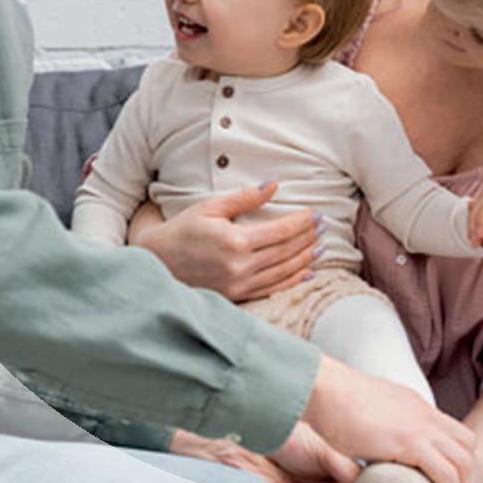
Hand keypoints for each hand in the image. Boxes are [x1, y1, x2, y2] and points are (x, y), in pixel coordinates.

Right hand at [135, 182, 321, 301]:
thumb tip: (273, 185)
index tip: (316, 214)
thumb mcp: (211, 207)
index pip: (281, 231)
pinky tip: (306, 273)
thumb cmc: (183, 230)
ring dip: (305, 258)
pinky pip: (272, 289)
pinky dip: (292, 281)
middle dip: (308, 238)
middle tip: (324, 226)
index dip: (302, 222)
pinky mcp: (236, 296)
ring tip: (321, 247)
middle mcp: (240, 266)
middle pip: (286, 251)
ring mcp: (239, 284)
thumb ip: (244, 198)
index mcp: (235, 241)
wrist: (157, 263)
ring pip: (283, 271)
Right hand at [302, 355, 475, 482]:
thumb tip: (371, 452)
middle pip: (467, 445)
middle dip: (464, 477)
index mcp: (413, 405)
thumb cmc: (331, 400)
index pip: (451, 431)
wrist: (323, 387)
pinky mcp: (412, 441)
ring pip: (463, 461)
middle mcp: (423, 413)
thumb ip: (376, 430)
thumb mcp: (366, 412)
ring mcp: (421, 425)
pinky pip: (445, 474)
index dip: (453, 459)